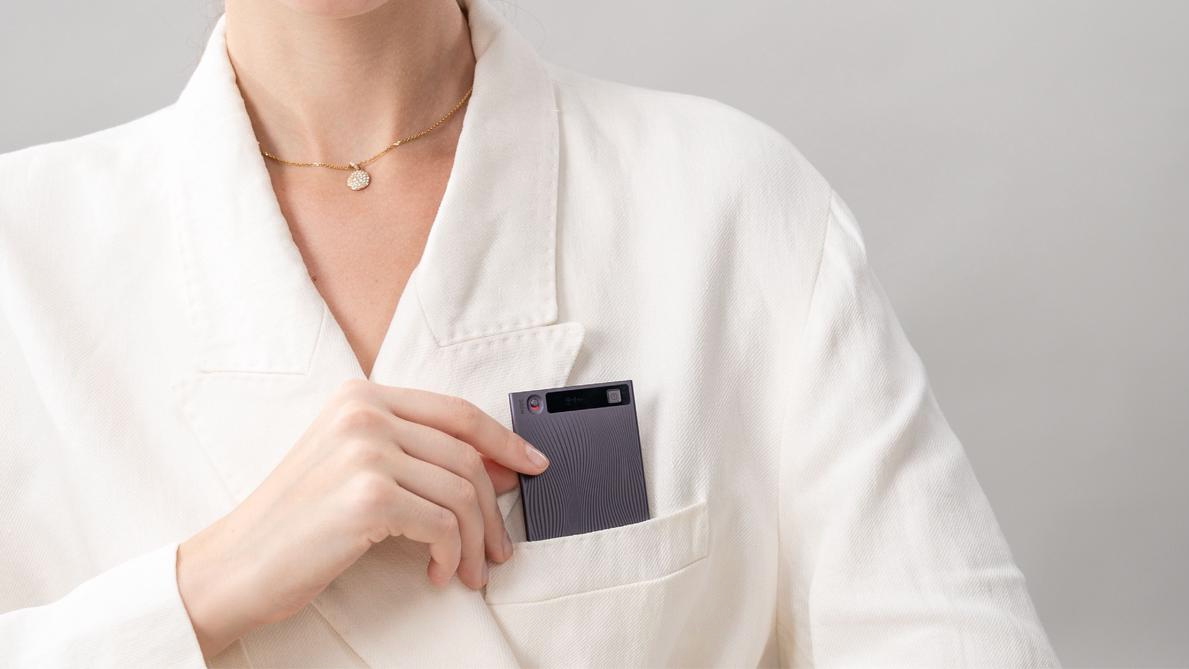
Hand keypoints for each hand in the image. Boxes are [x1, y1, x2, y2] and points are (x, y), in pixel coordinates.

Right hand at [175, 378, 549, 659]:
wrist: (235, 564)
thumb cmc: (297, 522)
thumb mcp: (352, 466)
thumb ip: (413, 453)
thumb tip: (498, 468)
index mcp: (361, 397)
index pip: (456, 412)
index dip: (503, 440)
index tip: (533, 466)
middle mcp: (364, 413)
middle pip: (466, 456)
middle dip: (494, 507)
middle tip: (501, 546)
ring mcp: (366, 451)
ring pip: (462, 492)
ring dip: (477, 540)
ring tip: (471, 570)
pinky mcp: (369, 496)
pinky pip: (444, 525)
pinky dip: (452, 555)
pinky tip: (438, 573)